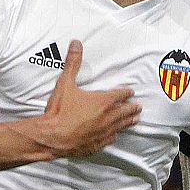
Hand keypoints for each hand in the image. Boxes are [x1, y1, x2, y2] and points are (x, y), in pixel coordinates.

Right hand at [30, 40, 139, 157]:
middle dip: (131, 108)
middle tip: (138, 107)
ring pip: (120, 126)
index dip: (125, 92)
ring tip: (134, 120)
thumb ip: (72, 63)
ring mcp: (101, 133)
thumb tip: (76, 45)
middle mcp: (106, 118)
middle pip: (124, 112)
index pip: (119, 95)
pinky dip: (114, 136)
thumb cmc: (59, 112)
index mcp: (101, 102)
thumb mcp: (65, 83)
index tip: (130, 91)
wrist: (51, 137)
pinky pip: (109, 139)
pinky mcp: (95, 145)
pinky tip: (114, 136)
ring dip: (128, 122)